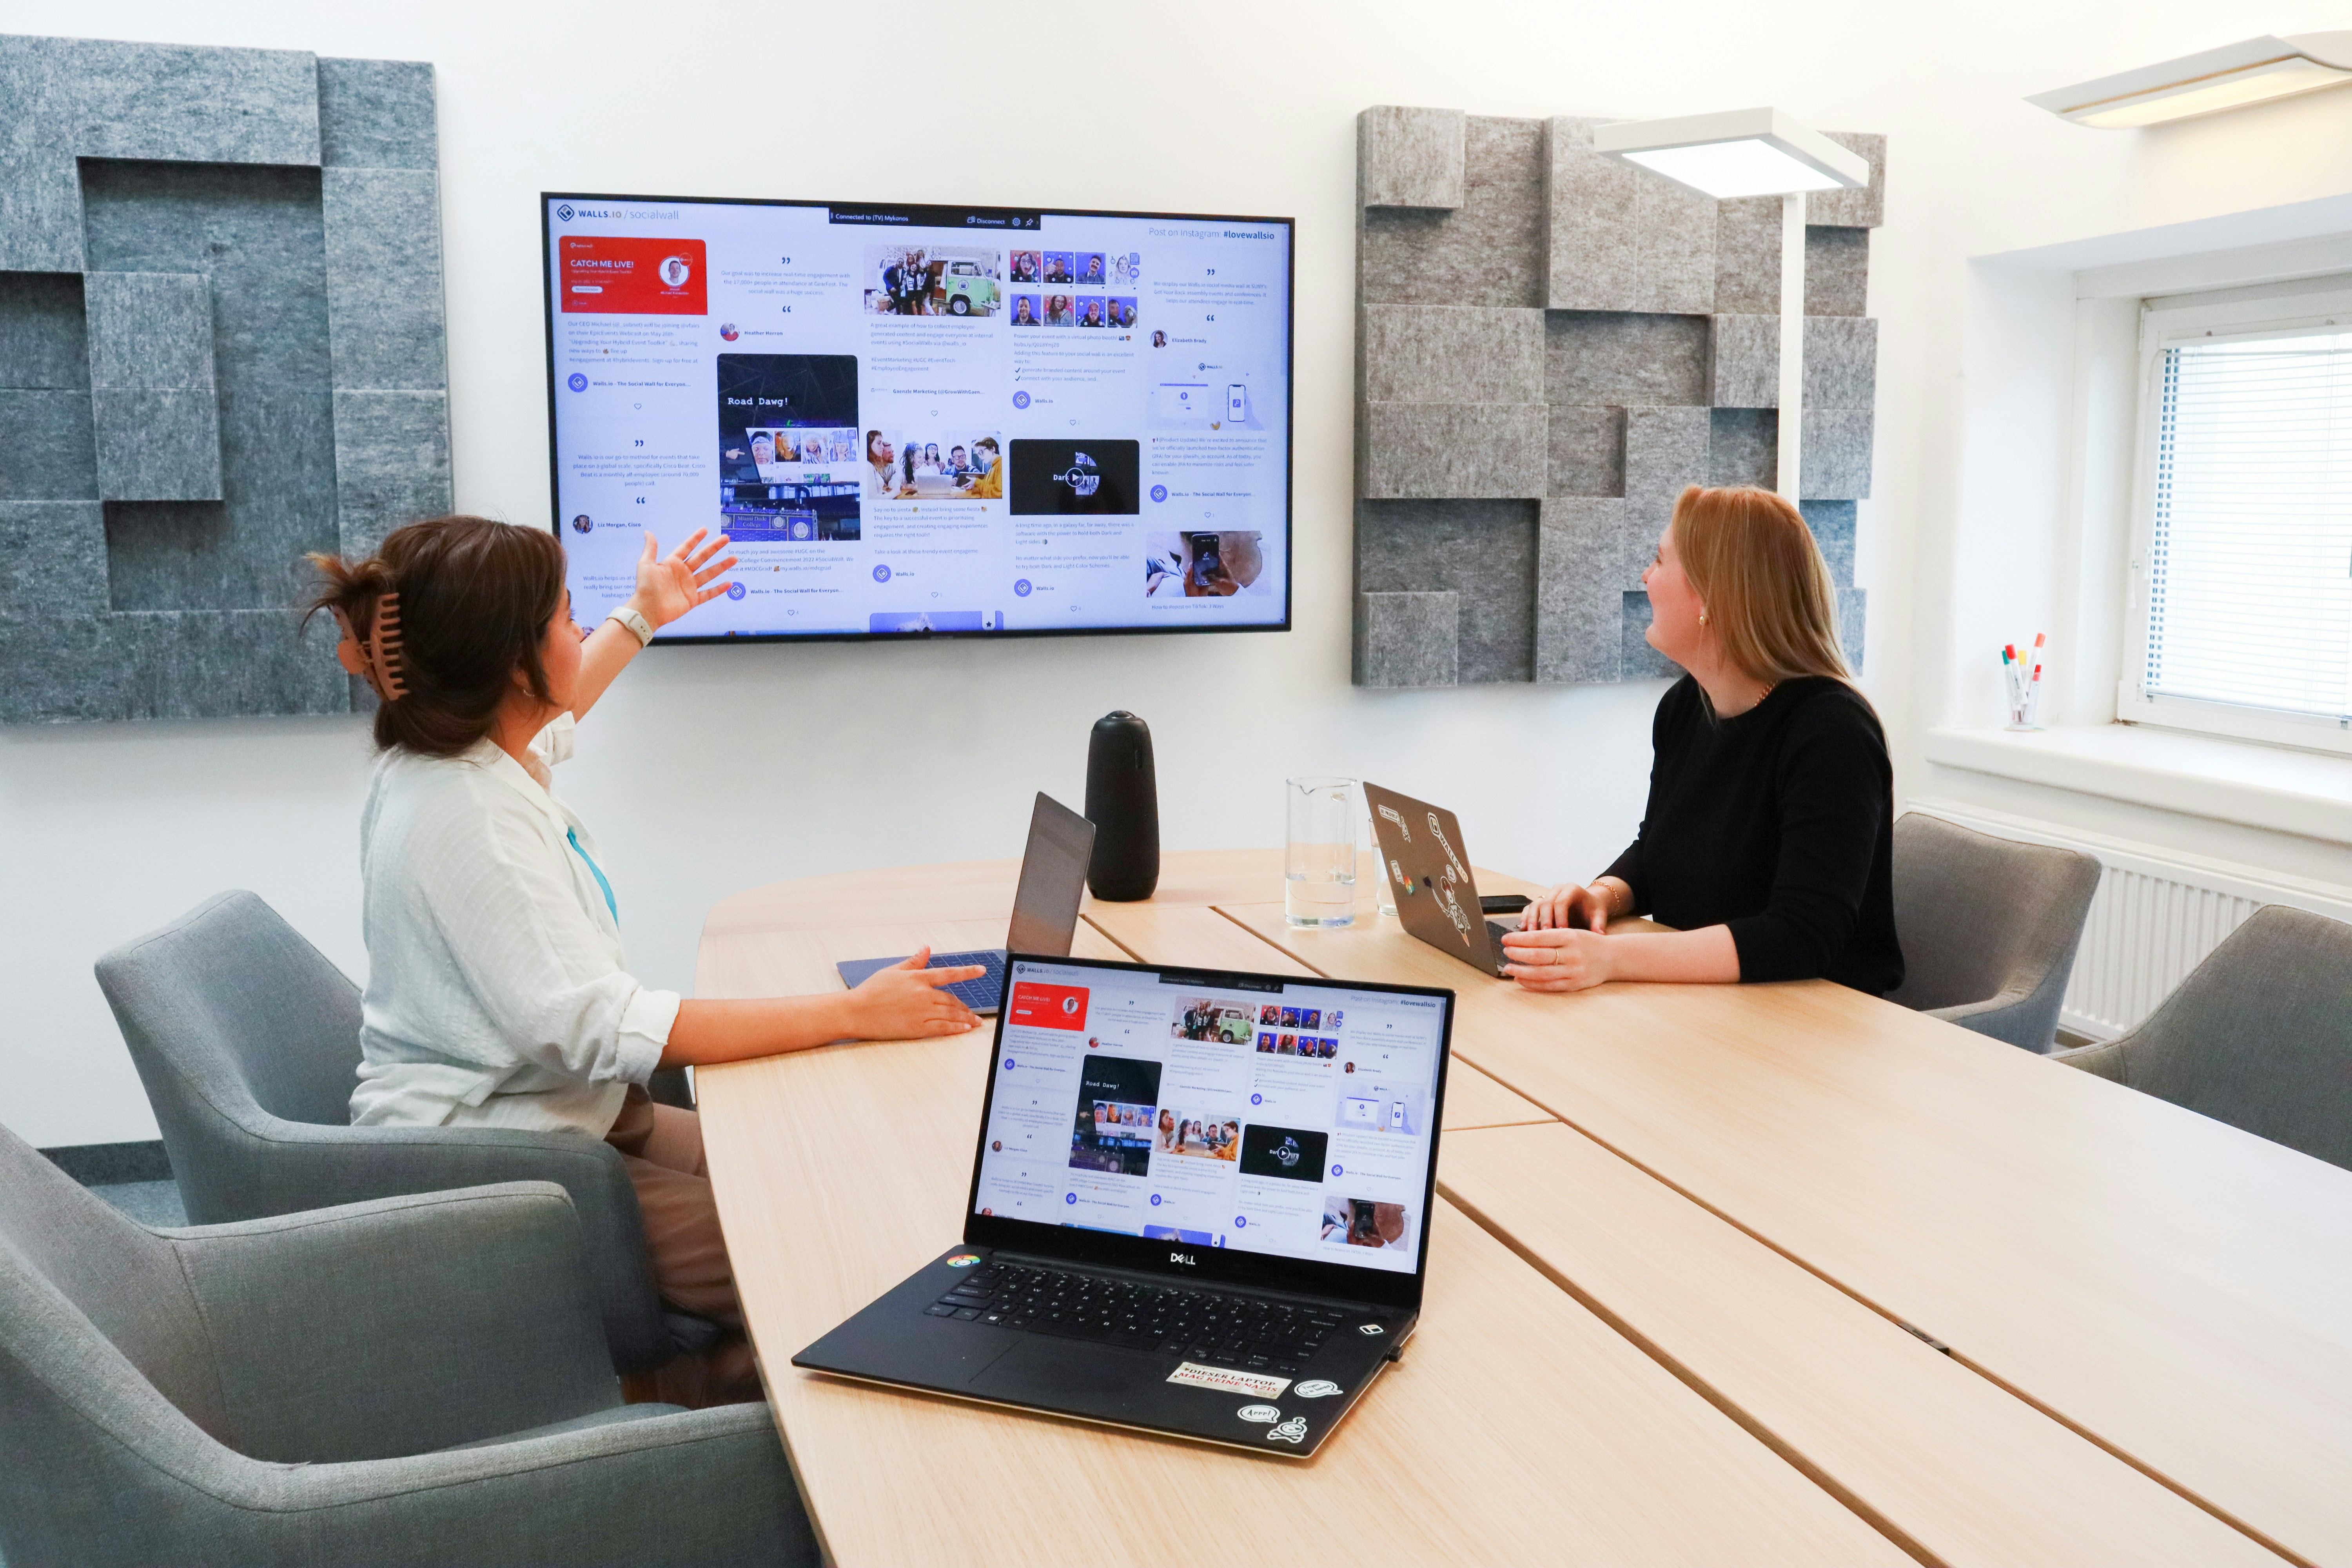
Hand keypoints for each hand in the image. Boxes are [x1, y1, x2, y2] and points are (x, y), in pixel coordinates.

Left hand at [625, 529, 736, 631]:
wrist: (647, 610)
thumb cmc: (645, 587)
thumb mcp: (646, 564)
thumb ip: (651, 548)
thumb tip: (648, 532)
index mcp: (672, 563)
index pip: (687, 548)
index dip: (696, 539)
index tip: (705, 530)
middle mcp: (683, 573)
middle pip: (702, 557)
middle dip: (714, 548)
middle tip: (725, 539)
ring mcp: (689, 586)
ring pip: (709, 573)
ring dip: (721, 566)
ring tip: (734, 558)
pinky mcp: (692, 599)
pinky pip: (708, 593)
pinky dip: (718, 589)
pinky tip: (729, 583)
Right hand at [844, 947, 984, 1038]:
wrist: (856, 1012)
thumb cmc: (871, 991)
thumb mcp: (892, 971)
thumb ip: (913, 961)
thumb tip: (926, 949)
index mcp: (917, 978)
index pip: (948, 973)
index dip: (967, 972)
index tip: (981, 970)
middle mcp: (923, 994)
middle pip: (952, 999)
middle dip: (965, 1006)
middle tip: (974, 1012)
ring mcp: (921, 1012)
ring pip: (950, 1014)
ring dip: (965, 1018)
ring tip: (974, 1022)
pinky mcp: (917, 1028)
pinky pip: (942, 1028)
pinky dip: (956, 1028)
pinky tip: (964, 1029)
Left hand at [1498, 926, 1614, 991]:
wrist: (1613, 957)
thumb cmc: (1588, 943)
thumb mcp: (1572, 932)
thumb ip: (1550, 936)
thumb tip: (1522, 940)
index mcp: (1570, 936)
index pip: (1539, 937)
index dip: (1519, 939)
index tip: (1506, 939)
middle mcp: (1572, 954)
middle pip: (1538, 955)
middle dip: (1518, 954)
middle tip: (1505, 951)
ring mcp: (1573, 971)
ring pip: (1542, 972)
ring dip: (1522, 971)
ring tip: (1509, 968)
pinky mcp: (1574, 984)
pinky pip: (1549, 985)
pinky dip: (1532, 983)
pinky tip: (1521, 979)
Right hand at [1522, 881, 1610, 931]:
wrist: (1588, 904)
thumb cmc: (1593, 909)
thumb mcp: (1599, 915)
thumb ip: (1599, 924)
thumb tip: (1599, 934)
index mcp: (1572, 889)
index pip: (1562, 901)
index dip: (1559, 917)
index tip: (1561, 932)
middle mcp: (1557, 889)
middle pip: (1546, 902)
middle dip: (1544, 920)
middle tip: (1544, 935)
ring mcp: (1547, 895)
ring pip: (1535, 904)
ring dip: (1532, 920)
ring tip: (1531, 935)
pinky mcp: (1540, 902)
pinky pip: (1529, 908)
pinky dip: (1525, 918)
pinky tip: (1523, 931)